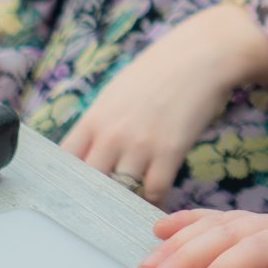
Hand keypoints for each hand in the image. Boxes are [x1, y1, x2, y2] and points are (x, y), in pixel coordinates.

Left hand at [61, 2, 267, 199]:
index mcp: (95, 117)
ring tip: (130, 211)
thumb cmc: (161, 70)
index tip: (69, 194)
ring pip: (121, 191)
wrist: (203, 53)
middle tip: (100, 214)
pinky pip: (155, 191)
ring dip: (126, 202)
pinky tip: (157, 202)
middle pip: (89, 183)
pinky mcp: (170, 151)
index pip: (64, 161)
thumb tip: (91, 152)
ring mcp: (140, 144)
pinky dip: (155, 201)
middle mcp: (112, 133)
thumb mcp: (118, 92)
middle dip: (94, 199)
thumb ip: (102, 123)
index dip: (64, 181)